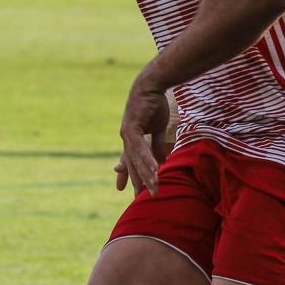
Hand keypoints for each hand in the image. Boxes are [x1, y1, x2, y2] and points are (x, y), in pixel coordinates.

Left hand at [117, 70, 173, 195]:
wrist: (151, 85)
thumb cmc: (154, 104)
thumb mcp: (158, 128)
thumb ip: (158, 145)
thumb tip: (163, 161)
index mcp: (133, 139)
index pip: (129, 160)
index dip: (126, 174)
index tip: (121, 189)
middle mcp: (127, 139)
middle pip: (132, 165)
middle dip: (136, 182)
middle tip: (138, 199)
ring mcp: (127, 134)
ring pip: (137, 160)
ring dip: (146, 175)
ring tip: (154, 189)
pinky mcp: (131, 129)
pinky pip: (140, 149)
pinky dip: (148, 160)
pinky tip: (155, 171)